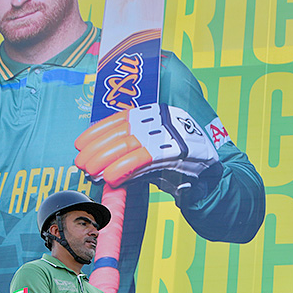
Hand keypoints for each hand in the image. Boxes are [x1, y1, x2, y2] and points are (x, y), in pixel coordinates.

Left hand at [74, 103, 221, 205]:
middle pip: (121, 132)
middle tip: (81, 163)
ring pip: (128, 144)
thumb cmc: (181, 168)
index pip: (120, 118)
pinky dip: (124, 168)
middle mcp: (162, 118)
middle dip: (97, 148)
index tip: (80, 143)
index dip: (98, 131)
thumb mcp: (153, 155)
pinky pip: (142, 158)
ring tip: (91, 171)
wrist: (212, 180)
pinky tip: (110, 177)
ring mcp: (170, 132)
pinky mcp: (176, 150)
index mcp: (155, 113)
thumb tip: (101, 162)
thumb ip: (131, 154)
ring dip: (105, 159)